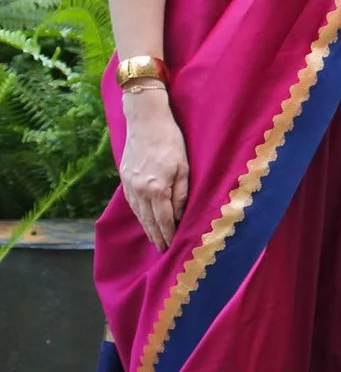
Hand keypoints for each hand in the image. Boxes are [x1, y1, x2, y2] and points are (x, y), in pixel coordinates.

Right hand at [118, 90, 189, 250]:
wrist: (145, 120)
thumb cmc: (171, 141)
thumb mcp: (184, 167)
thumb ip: (182, 193)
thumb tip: (179, 215)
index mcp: (157, 188)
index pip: (163, 219)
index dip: (168, 234)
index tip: (172, 247)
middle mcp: (140, 189)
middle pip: (148, 220)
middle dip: (156, 236)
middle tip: (162, 251)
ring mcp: (130, 183)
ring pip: (138, 212)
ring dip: (146, 227)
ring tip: (153, 239)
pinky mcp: (125, 177)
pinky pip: (132, 202)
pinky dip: (138, 214)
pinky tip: (143, 219)